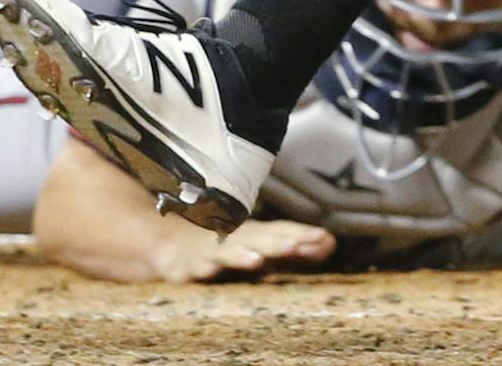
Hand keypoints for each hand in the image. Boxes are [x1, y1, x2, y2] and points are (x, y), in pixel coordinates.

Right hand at [154, 215, 335, 283]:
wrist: (170, 245)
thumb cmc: (224, 246)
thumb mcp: (260, 246)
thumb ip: (294, 246)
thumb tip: (331, 243)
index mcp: (254, 235)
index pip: (282, 233)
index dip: (302, 235)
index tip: (323, 238)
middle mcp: (235, 240)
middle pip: (259, 239)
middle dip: (277, 242)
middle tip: (296, 244)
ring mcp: (210, 252)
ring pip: (227, 253)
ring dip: (242, 254)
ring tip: (257, 258)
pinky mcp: (185, 267)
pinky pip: (194, 268)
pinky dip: (201, 268)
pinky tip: (208, 268)